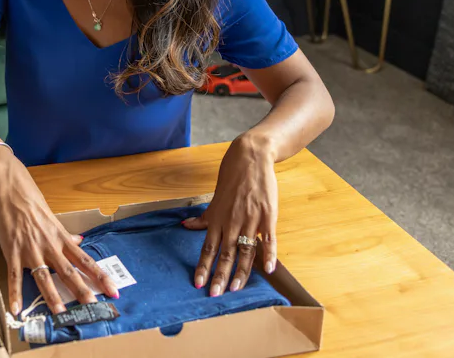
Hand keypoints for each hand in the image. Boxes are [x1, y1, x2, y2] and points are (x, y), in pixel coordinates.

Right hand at [0, 147, 117, 315]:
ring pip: (44, 276)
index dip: (99, 276)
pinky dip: (15, 293)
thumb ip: (64, 234)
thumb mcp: (52, 218)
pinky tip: (16, 309)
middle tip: (93, 308)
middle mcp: (49, 246)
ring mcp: (31, 249)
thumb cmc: (31, 201)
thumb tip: (79, 241)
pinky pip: (14, 276)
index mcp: (61, 238)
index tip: (113, 289)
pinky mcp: (13, 251)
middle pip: (68, 271)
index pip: (84, 260)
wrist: (10, 188)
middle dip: (82, 290)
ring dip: (52, 296)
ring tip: (61, 313)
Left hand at [182, 133, 278, 296]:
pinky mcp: (267, 216)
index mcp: (217, 219)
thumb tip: (185, 226)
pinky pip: (268, 239)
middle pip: (224, 254)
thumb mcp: (214, 199)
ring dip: (240, 272)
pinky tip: (269, 269)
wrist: (250, 159)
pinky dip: (269, 254)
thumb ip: (203, 217)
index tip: (198, 283)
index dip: (203, 266)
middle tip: (214, 294)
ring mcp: (250, 220)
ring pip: (245, 251)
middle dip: (219, 275)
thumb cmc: (231, 179)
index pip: (208, 248)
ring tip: (235, 289)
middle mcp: (231, 222)